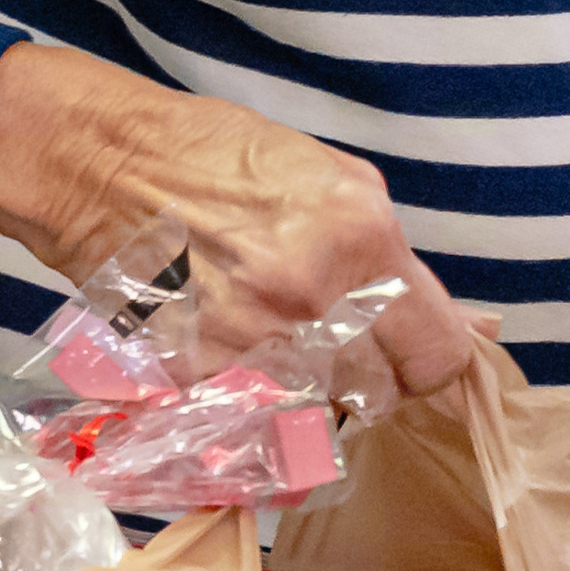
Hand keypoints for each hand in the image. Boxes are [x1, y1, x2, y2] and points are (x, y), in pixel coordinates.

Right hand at [0, 39, 487, 392]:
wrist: (96, 162)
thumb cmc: (210, 157)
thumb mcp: (328, 181)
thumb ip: (394, 259)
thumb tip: (473, 326)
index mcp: (363, 236)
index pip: (438, 353)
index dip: (426, 363)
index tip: (402, 356)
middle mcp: (317, 296)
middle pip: (384, 394)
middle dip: (366, 380)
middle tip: (331, 349)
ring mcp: (255, 339)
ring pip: (320, 413)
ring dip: (307, 393)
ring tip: (272, 347)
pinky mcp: (199, 370)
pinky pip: (250, 412)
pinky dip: (243, 393)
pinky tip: (222, 347)